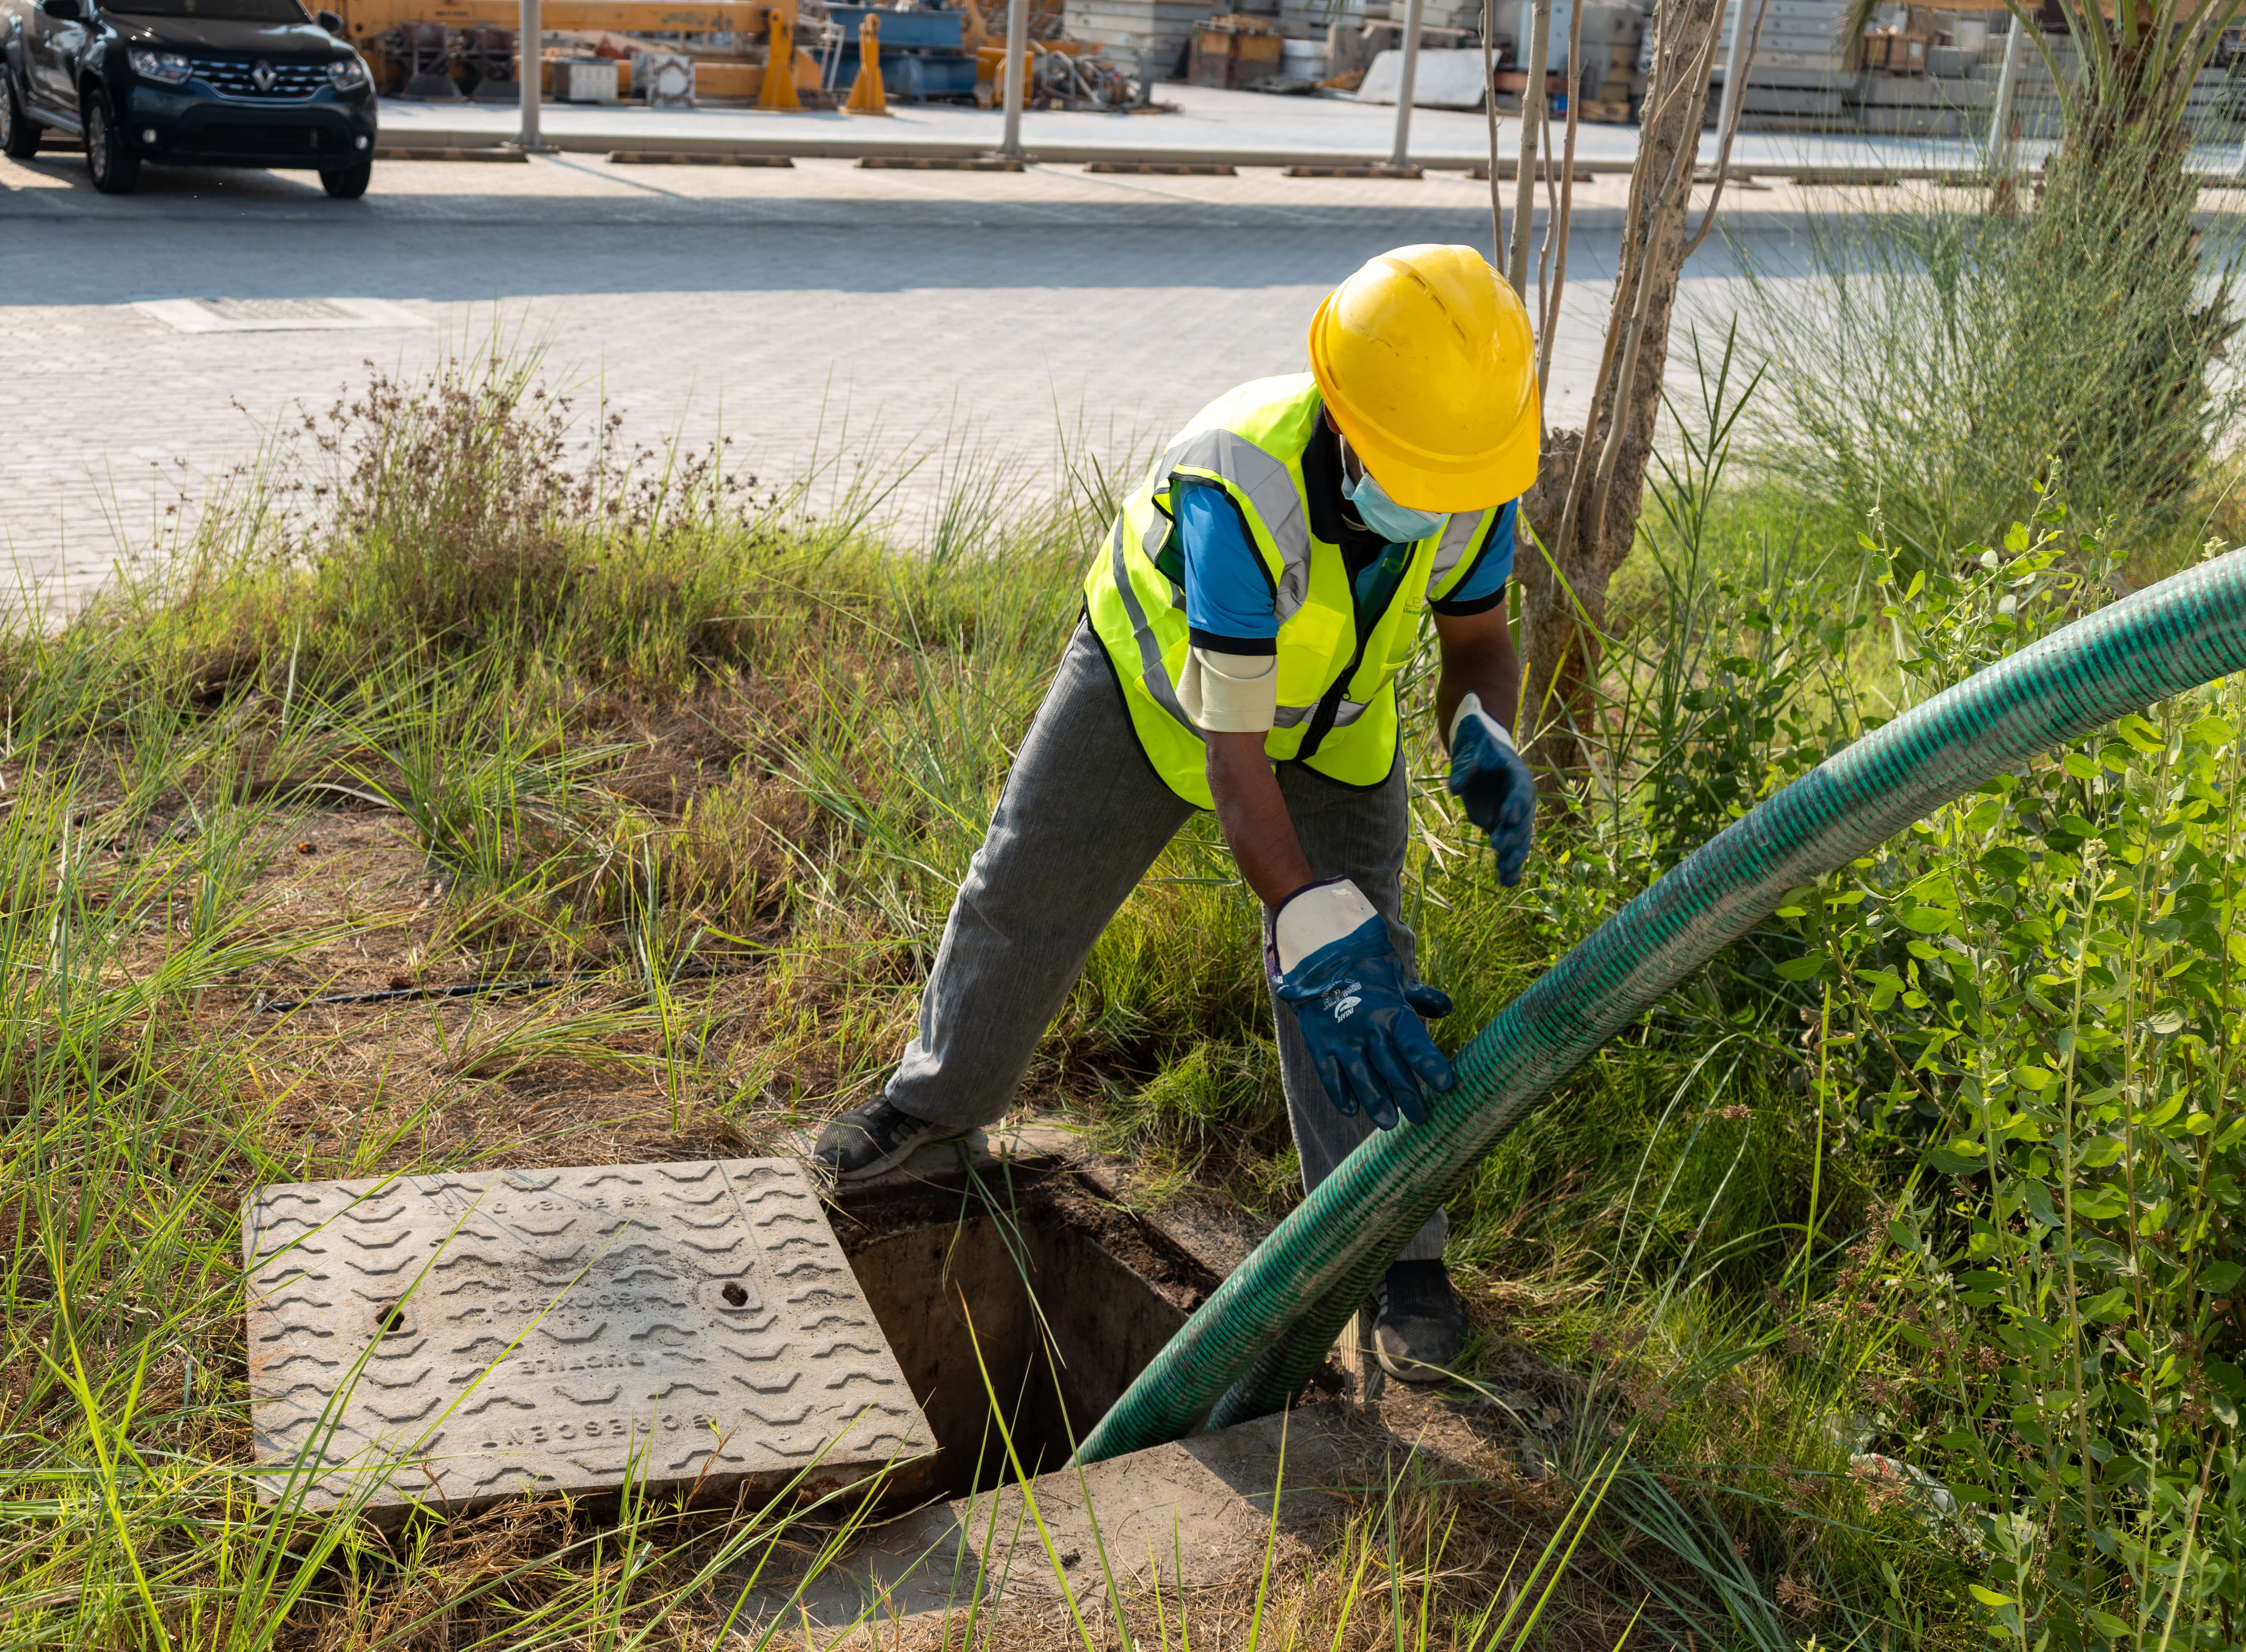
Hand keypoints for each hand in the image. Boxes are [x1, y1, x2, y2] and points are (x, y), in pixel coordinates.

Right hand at [1266, 878, 1455, 1129]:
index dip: (1431, 1066)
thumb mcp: (1396, 979)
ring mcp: (1342, 1040)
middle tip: (1421, 1117)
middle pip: (1392, 1071)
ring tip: (1389, 1123)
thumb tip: (1447, 1009)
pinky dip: (1341, 1095)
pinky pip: (1331, 1076)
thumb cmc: (1364, 970)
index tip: (1446, 1086)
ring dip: (1378, 1104)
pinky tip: (1352, 1111)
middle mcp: (1367, 1029)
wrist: (1318, 956)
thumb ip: (1421, 997)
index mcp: (1391, 1012)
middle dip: (1409, 1097)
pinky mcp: (1320, 1045)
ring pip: (1363, 1080)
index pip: (1415, 1045)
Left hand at [1448, 693, 1535, 885]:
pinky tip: (1507, 882)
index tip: (1506, 817)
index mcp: (1518, 776)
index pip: (1520, 792)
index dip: (1515, 804)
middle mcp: (1520, 799)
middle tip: (1498, 846)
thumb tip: (1455, 788)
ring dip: (1514, 857)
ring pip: (1519, 839)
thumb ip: (1464, 767)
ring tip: (1506, 875)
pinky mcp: (1502, 827)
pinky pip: (1510, 848)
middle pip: (1522, 820)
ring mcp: (1512, 815)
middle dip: (1512, 834)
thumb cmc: (1477, 747)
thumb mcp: (1469, 749)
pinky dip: (1509, 864)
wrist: (1481, 753)